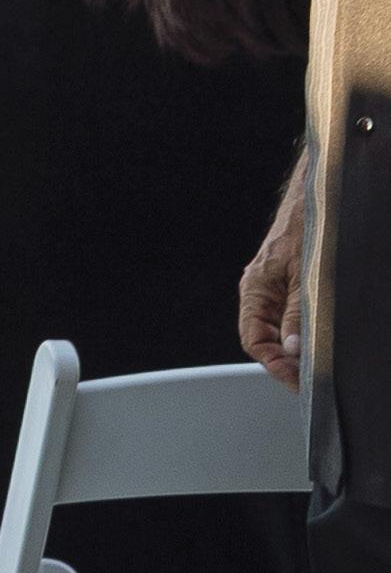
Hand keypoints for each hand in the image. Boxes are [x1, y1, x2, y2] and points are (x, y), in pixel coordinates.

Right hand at [242, 177, 307, 386]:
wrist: (319, 192)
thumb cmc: (308, 225)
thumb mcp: (306, 276)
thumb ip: (298, 313)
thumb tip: (294, 349)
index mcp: (255, 289)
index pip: (254, 339)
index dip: (274, 363)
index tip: (297, 380)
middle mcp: (260, 290)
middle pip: (266, 338)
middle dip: (286, 360)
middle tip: (312, 377)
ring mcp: (275, 286)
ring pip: (280, 328)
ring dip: (296, 346)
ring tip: (317, 362)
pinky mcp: (291, 281)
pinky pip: (291, 314)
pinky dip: (303, 329)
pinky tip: (318, 336)